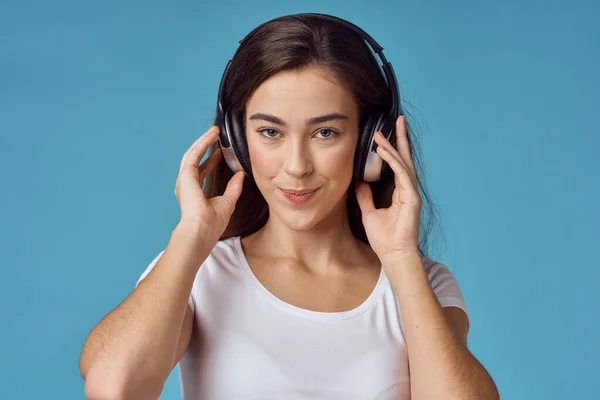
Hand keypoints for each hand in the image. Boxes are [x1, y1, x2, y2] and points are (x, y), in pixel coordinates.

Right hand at [174, 126, 245, 237]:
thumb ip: (234, 187)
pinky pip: (194, 155)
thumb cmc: (212, 223)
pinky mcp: (185, 175)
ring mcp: (184, 180)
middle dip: (205, 146)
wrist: (201, 230)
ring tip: (214, 131)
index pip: (202, 171)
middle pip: (195, 159)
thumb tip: (241, 174)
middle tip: (216, 135)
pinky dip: (202, 144)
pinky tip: (211, 136)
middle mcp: (186, 185)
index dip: (211, 160)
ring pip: (193, 154)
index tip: (220, 152)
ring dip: (203, 141)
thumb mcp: (228, 201)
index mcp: (194, 193)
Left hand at [355, 115, 422, 263]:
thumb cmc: (384, 238)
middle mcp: (408, 190)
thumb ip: (365, 196)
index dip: (392, 148)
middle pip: (404, 159)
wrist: (392, 255)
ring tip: (381, 134)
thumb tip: (358, 182)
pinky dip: (393, 162)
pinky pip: (402, 175)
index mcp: (400, 192)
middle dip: (400, 138)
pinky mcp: (412, 199)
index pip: (397, 165)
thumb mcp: (369, 212)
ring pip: (403, 164)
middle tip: (398, 119)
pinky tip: (384, 152)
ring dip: (392, 147)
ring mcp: (412, 194)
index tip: (385, 133)